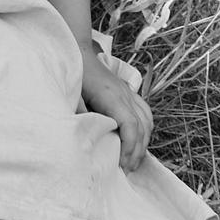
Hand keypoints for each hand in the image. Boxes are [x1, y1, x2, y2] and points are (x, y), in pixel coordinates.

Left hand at [80, 48, 152, 171]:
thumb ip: (81, 115)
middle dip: (138, 150)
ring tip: (135, 159)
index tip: (123, 163)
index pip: (130, 126)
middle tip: (129, 170)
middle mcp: (124, 94)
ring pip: (147, 119)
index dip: (130, 146)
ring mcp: (128, 92)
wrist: (77, 50)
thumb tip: (85, 137)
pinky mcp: (127, 91)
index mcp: (111, 97)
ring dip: (144, 141)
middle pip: (142, 126)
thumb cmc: (73, 73)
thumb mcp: (72, 95)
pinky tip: (140, 139)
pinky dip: (146, 127)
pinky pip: (144, 111)